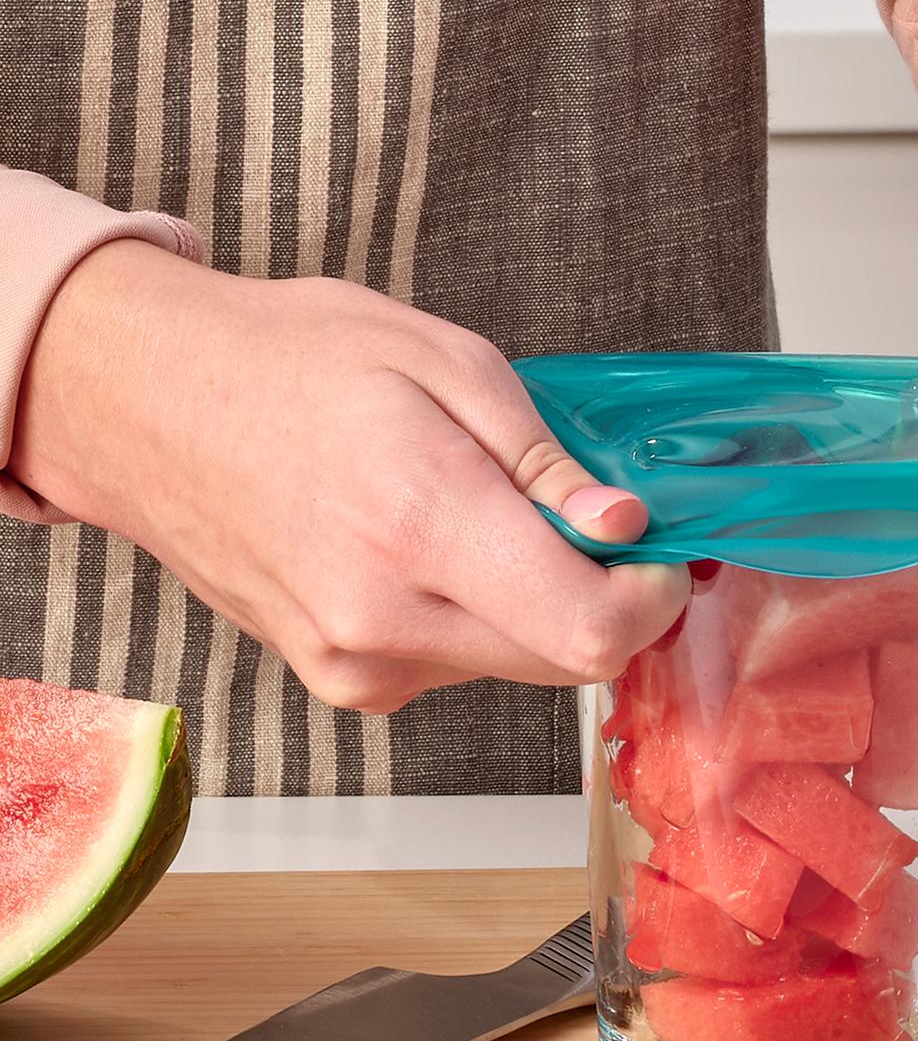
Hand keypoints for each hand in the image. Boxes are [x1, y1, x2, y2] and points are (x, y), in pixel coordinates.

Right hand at [13, 244, 688, 710]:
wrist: (145, 406)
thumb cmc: (288, 362)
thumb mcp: (443, 360)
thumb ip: (545, 460)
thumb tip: (621, 530)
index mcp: (420, 526)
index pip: (590, 632)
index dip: (647, 600)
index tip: (649, 552)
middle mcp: (386, 620)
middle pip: (564, 659)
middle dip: (597, 594)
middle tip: (577, 515)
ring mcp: (356, 664)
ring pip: (512, 661)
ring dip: (528, 600)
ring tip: (467, 508)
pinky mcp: (339, 679)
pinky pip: (453, 662)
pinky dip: (471, 613)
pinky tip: (420, 545)